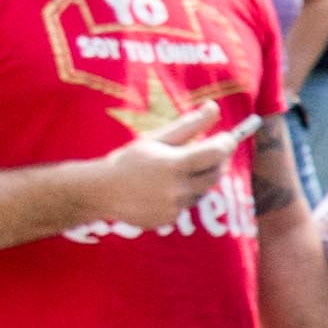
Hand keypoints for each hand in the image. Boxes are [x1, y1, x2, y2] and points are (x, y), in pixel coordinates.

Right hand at [76, 125, 236, 229]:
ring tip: (173, 172)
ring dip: (198, 180)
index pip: (217, 154)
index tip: (228, 137)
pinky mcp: (168, 220)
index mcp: (174, 165)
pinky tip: (161, 189)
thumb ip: (189, 125)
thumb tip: (214, 107)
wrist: (99, 191)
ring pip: (202, 191)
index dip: (226, 144)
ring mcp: (174, 207)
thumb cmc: (129, 160)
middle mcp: (177, 189)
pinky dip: (183, 195)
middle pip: (216, 174)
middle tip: (210, 152)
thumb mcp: (157, 139)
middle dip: (217, 162)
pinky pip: (187, 205)